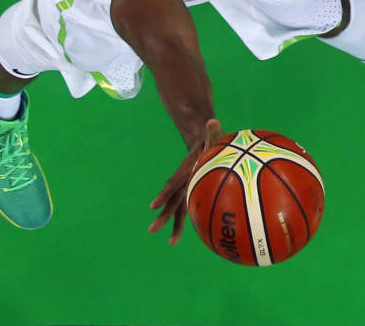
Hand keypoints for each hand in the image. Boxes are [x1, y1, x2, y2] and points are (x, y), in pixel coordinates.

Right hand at [149, 119, 224, 245]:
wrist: (201, 139)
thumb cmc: (210, 138)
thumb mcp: (211, 133)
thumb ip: (212, 129)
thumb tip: (211, 120)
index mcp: (187, 168)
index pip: (174, 181)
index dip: (165, 192)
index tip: (154, 205)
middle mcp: (183, 179)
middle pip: (171, 200)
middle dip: (163, 214)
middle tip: (152, 230)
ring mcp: (186, 186)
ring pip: (178, 208)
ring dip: (174, 225)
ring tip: (171, 243)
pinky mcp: (192, 190)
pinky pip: (189, 208)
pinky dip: (187, 222)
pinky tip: (185, 237)